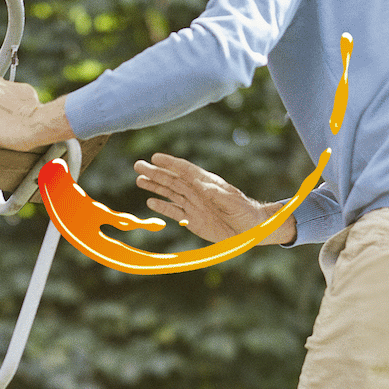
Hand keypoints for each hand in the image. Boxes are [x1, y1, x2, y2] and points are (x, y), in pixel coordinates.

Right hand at [132, 152, 295, 245]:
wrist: (251, 230)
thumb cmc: (245, 212)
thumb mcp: (234, 202)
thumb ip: (217, 194)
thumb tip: (201, 184)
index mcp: (207, 184)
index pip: (185, 170)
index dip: (170, 164)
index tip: (155, 158)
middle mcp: (197, 192)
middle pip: (172, 180)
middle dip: (155, 172)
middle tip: (138, 165)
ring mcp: (194, 205)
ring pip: (170, 194)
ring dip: (155, 187)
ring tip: (139, 180)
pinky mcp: (192, 220)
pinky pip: (174, 212)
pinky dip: (162, 207)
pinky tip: (150, 202)